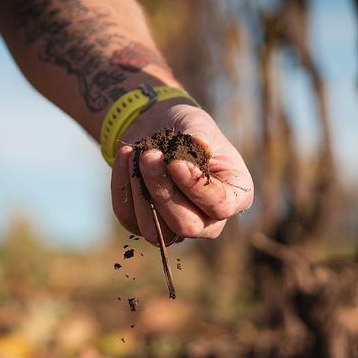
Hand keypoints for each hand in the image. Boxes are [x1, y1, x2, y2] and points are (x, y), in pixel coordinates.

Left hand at [110, 101, 253, 244]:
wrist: (159, 128)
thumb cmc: (187, 128)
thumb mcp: (198, 125)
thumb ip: (199, 138)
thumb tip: (199, 146)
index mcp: (235, 195)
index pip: (221, 206)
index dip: (196, 188)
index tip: (174, 161)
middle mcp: (209, 220)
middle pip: (187, 226)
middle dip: (163, 191)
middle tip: (150, 156)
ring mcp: (176, 227)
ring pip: (155, 231)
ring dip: (140, 192)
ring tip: (137, 154)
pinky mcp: (146, 223)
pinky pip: (129, 218)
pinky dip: (122, 187)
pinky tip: (125, 157)